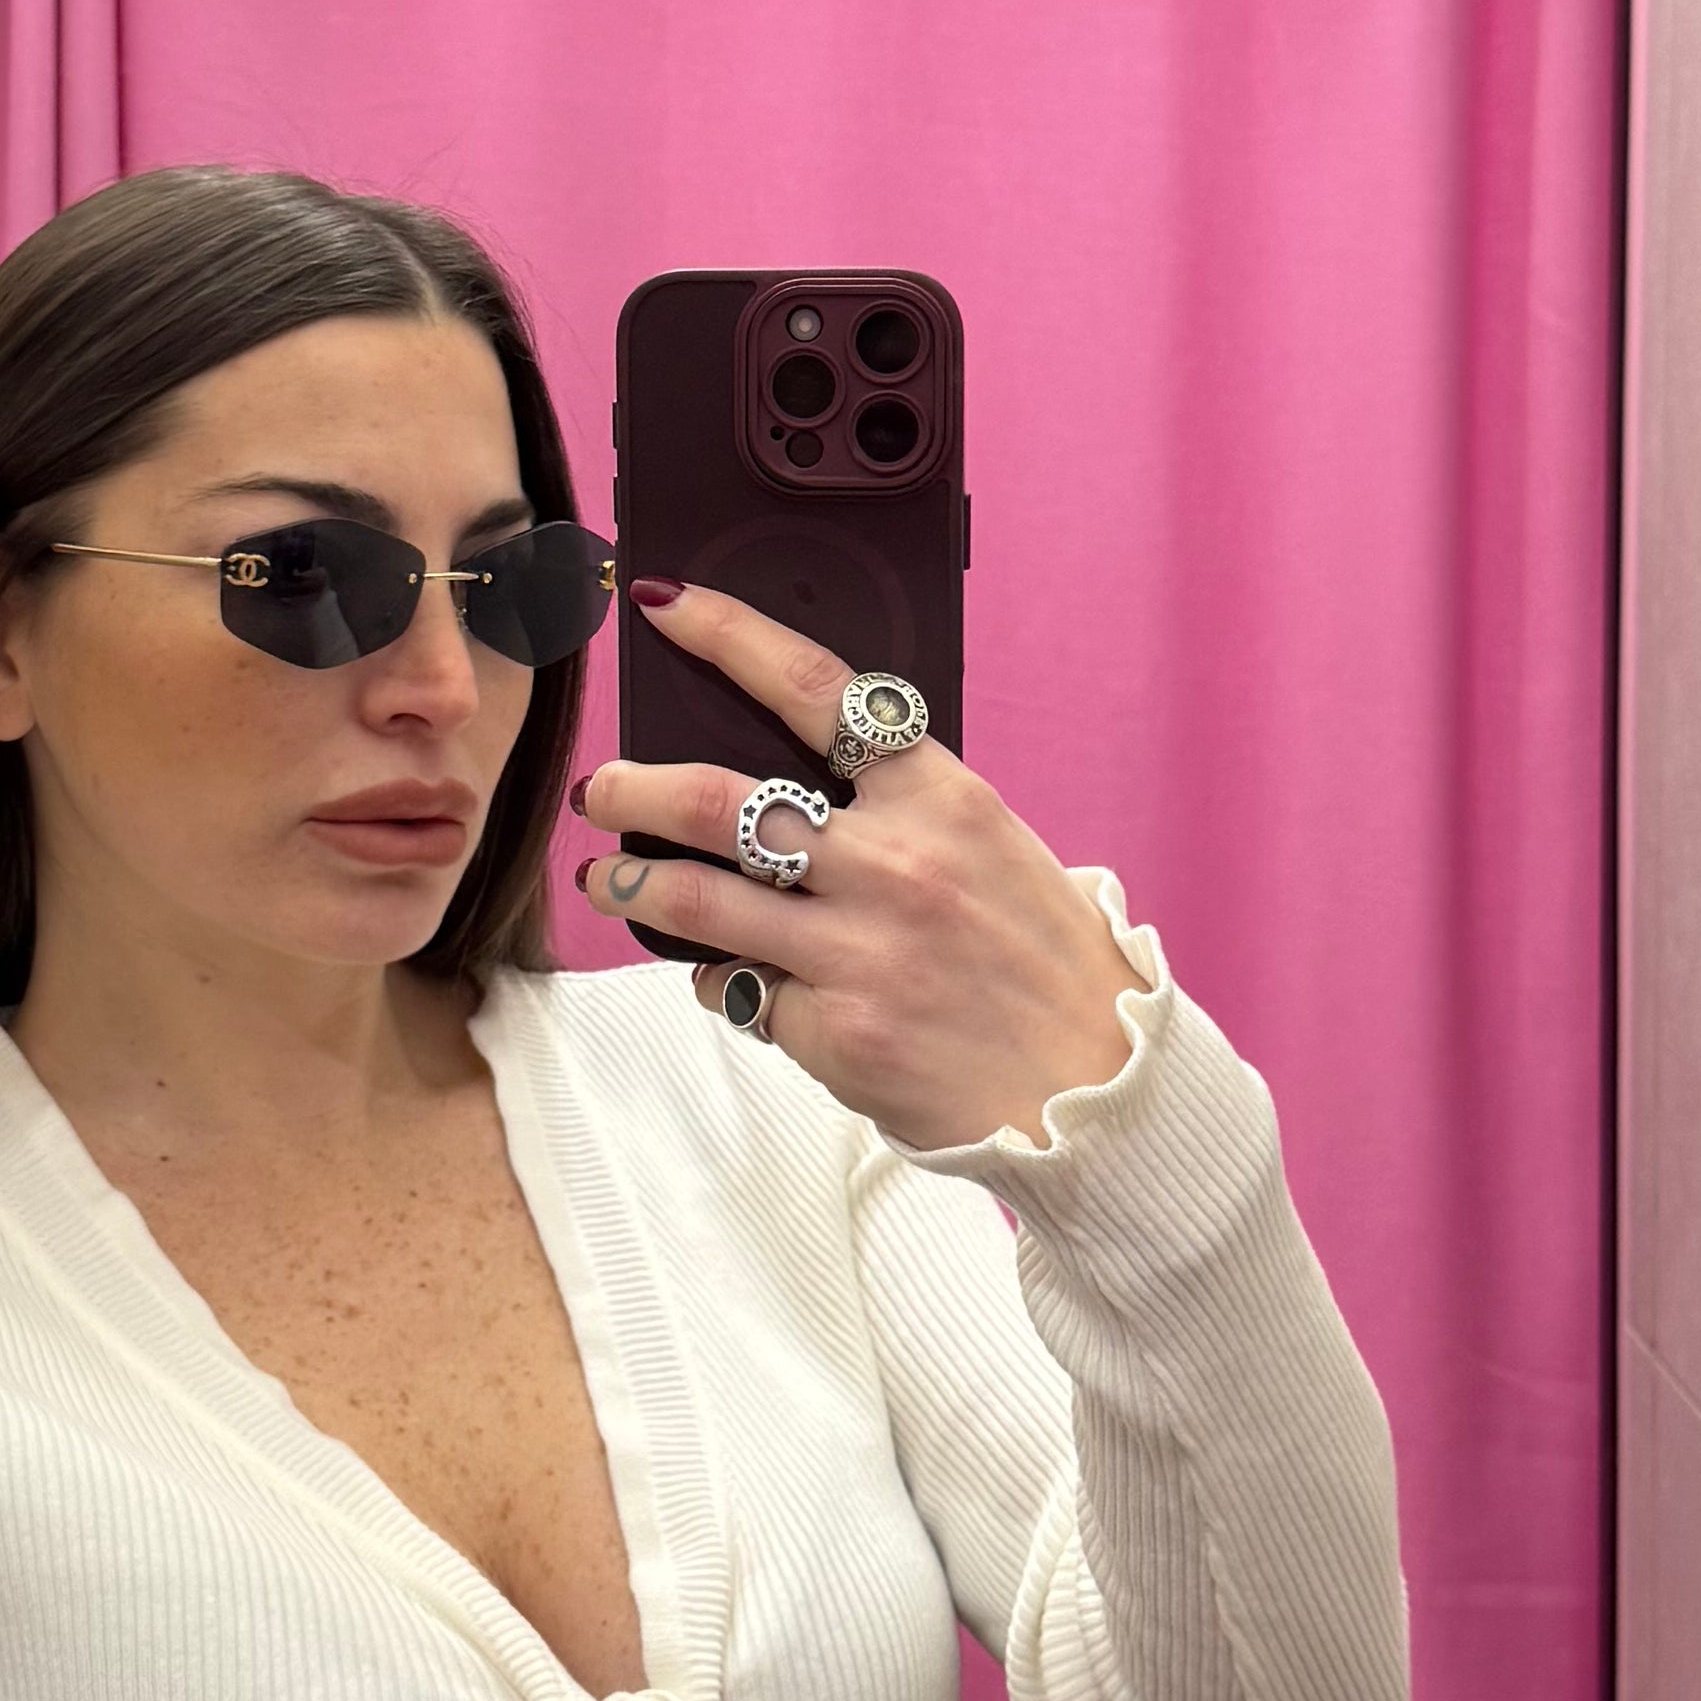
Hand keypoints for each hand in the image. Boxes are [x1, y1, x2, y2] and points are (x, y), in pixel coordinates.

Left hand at [574, 585, 1136, 1154]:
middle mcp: (894, 864)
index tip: (667, 607)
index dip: (728, 637)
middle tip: (604, 787)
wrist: (1096, 1092)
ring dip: (634, 885)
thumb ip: (899, 814)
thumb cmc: (1044, 965)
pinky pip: (739, 991)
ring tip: (608, 881)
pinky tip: (732, 983)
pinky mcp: (835, 1031)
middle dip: (635, 786)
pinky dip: (722, 983)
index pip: (815, 690)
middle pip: (719, 799)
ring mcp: (859, 950)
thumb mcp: (991, 852)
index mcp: (942, 798)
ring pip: (698, 900)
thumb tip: (785, 790)